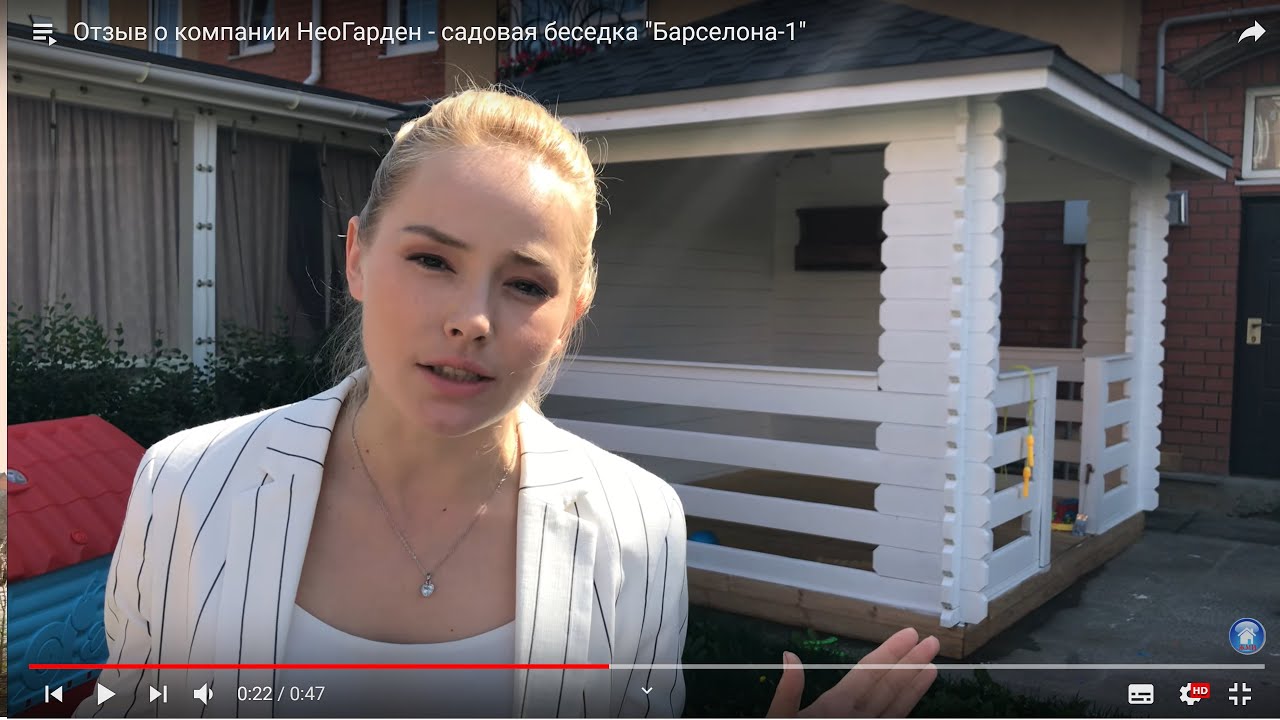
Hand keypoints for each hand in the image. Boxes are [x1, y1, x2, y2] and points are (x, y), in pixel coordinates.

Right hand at [765, 627, 939, 717]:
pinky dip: (905, 710)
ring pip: (897, 709)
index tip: (910, 635)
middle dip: (910, 663)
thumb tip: (790, 656)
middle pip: (888, 688)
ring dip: (915, 687)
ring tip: (932, 668)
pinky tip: (912, 699)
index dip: (891, 652)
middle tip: (932, 643)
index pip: (869, 674)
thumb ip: (787, 692)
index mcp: (833, 710)